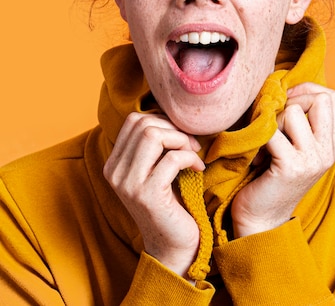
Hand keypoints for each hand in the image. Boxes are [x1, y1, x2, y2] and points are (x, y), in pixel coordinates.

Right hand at [103, 112, 204, 278]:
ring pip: (154, 135)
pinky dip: (191, 158)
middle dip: (174, 128)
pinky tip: (198, 170)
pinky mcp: (148, 194)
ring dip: (181, 140)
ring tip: (194, 154)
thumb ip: (153, 145)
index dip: (161, 119)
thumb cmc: (170, 203)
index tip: (179, 135)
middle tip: (191, 145)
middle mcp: (115, 172)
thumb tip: (168, 110)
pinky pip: (172, 158)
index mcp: (114, 163)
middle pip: (144, 124)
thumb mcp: (155, 169)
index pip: (133, 120)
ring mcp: (128, 184)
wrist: (173, 246)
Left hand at [231, 82, 334, 237]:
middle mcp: (328, 151)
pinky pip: (273, 131)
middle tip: (274, 118)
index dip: (307, 90)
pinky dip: (260, 136)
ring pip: (293, 111)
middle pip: (320, 98)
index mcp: (332, 144)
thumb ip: (300, 120)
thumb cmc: (271, 176)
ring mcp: (312, 160)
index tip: (287, 101)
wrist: (261, 219)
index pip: (334, 97)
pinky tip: (258, 155)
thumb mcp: (294, 146)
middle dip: (292, 99)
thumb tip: (284, 84)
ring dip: (273, 120)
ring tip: (267, 141)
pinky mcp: (291, 167)